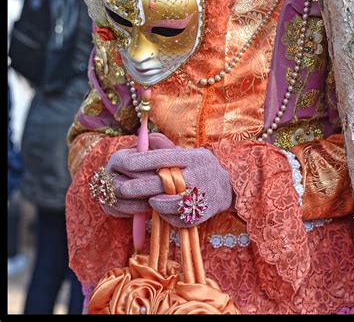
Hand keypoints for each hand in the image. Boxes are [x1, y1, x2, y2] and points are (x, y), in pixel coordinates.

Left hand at [101, 134, 232, 225]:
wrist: (228, 186)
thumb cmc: (201, 166)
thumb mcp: (188, 152)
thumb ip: (165, 147)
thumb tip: (144, 138)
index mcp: (192, 158)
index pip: (164, 158)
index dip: (143, 161)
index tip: (125, 164)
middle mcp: (197, 175)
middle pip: (164, 182)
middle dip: (140, 186)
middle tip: (122, 189)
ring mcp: (199, 196)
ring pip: (170, 203)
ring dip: (155, 203)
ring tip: (148, 201)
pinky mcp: (199, 215)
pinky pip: (177, 218)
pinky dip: (166, 216)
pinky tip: (163, 210)